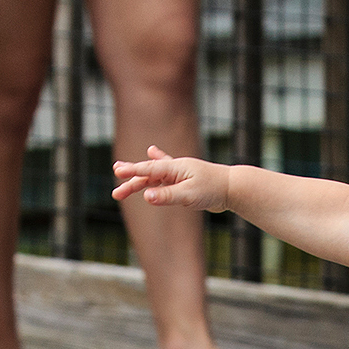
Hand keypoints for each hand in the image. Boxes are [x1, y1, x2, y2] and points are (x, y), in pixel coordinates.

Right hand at [112, 146, 230, 211]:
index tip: (117, 172)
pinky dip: (158, 170)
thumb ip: (167, 196)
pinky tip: (152, 152)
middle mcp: (175, 169)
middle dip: (131, 181)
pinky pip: (166, 177)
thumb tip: (146, 196)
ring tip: (122, 184)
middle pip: (148, 175)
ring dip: (140, 182)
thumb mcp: (189, 195)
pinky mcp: (185, 181)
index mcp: (176, 168)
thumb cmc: (213, 190)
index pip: (149, 170)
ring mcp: (180, 174)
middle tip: (115, 190)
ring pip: (155, 178)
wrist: (232, 188)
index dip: (132, 172)